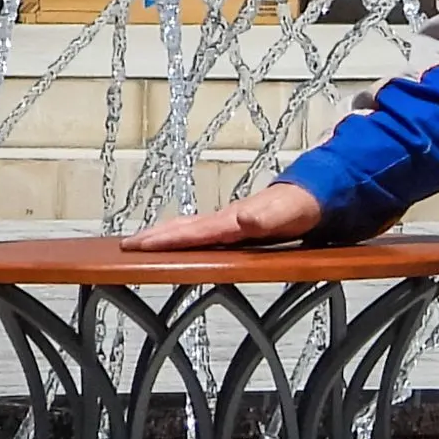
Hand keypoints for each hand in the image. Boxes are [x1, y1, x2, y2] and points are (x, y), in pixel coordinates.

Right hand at [120, 181, 325, 250]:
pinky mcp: (234, 228)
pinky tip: (177, 242)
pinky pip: (200, 232)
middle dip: (153, 236)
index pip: (193, 231)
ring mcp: (228, 223)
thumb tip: (242, 219)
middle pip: (183, 228)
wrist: (315, 193)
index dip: (166, 239)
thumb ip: (265, 217)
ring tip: (138, 243)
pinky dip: (180, 237)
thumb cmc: (300, 206)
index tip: (138, 245)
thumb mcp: (286, 214)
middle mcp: (225, 220)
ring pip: (188, 228)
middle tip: (123, 246)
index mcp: (231, 220)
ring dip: (162, 236)